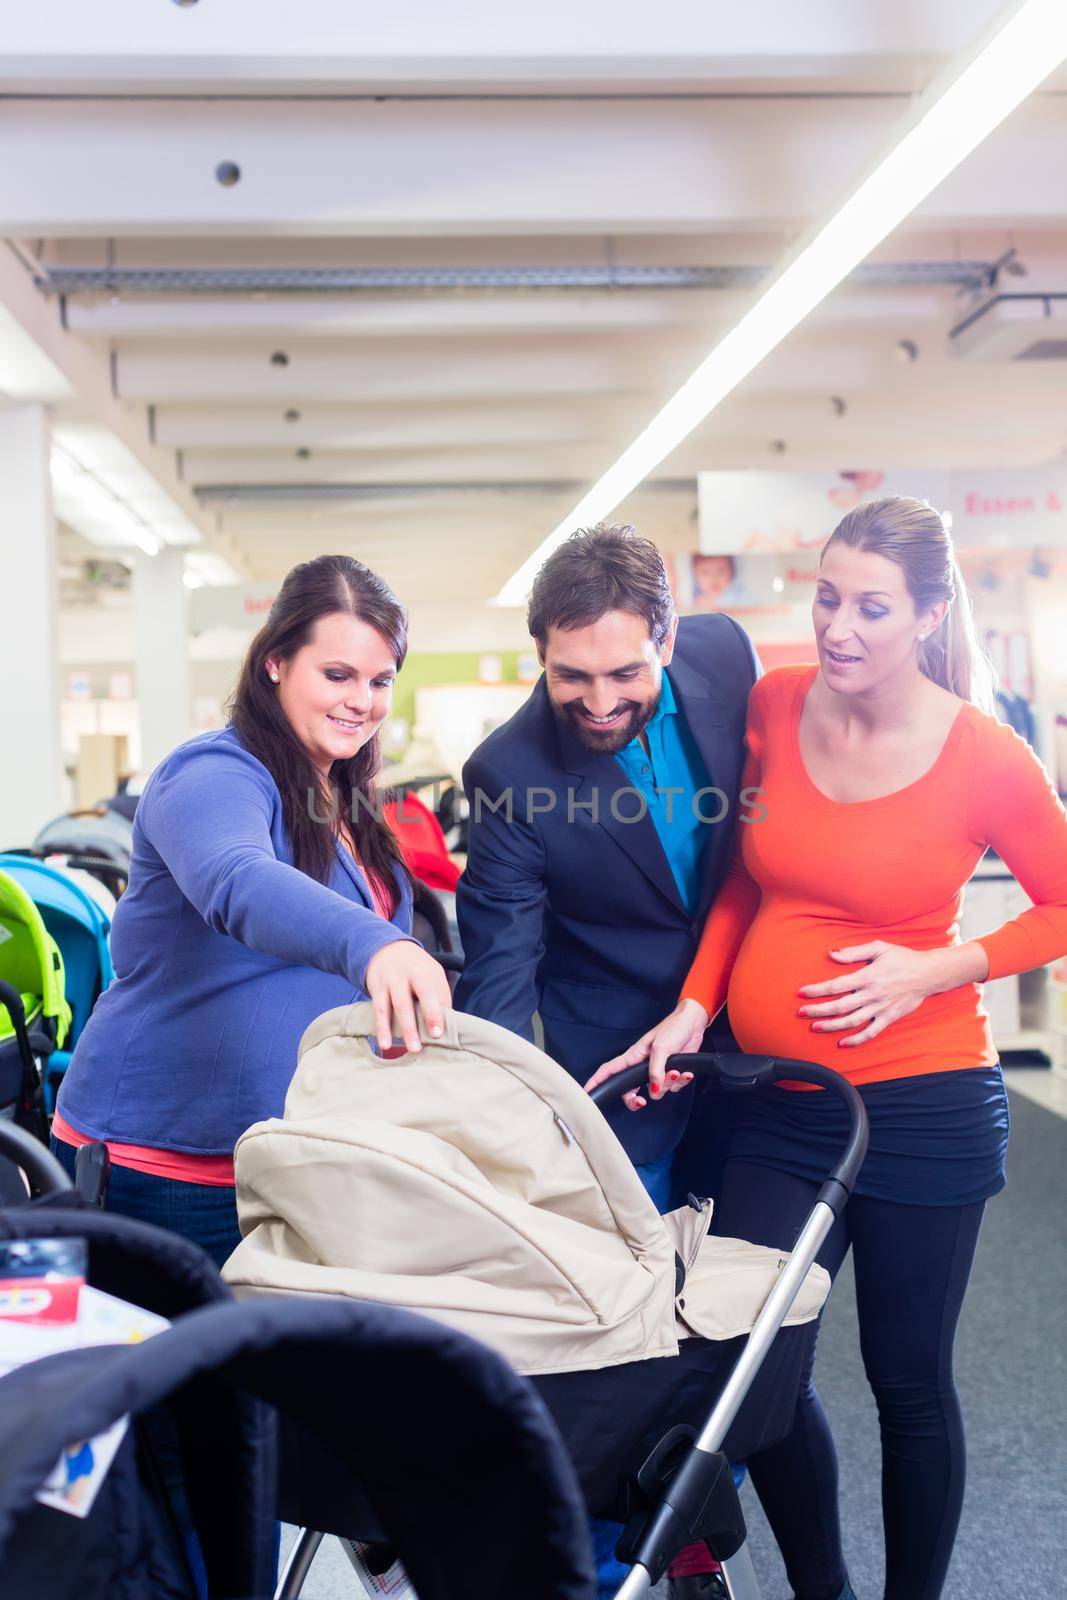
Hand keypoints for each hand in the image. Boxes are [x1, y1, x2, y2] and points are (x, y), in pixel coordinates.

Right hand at [365, 941, 451, 1053]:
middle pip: (408, 1002)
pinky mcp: (376, 988)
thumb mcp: (432, 974)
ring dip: (395, 1030)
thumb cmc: (417, 967)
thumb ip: (440, 996)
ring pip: (393, 1007)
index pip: (430, 994)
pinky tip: (384, 1043)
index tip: (438, 1033)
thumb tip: (449, 1023)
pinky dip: (381, 1028)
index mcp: (425, 972)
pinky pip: (378, 1010)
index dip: (434, 1014)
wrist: (389, 947)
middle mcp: (406, 976)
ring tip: (400, 1049)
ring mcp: (390, 981)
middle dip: (412, 1026)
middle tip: (418, 1048)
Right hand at [583, 998, 708, 1110]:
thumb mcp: (662, 1048)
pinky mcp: (671, 1073)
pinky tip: (685, 1071)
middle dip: (636, 1100)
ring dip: (668, 1084)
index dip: (597, 1080)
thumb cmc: (673, 1028)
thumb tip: (652, 1090)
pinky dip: (680, 1081)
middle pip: (630, 1091)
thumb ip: (655, 1070)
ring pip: (656, 1091)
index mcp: (634, 1056)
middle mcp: (642, 1066)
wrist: (693, 1024)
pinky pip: (673, 1087)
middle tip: (642, 1102)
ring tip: (676, 1070)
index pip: (610, 1070)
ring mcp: (657, 1071)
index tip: (587, 1092)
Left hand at [797, 940, 986, 1046]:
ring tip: (816, 1027)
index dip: (816, 990)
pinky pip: (871, 1032)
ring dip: (832, 1026)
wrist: (929, 973)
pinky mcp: (889, 1018)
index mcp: (867, 977)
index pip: (835, 985)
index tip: (801, 993)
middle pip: (839, 1006)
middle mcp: (872, 995)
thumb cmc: (902, 958)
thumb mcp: (879, 948)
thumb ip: (854, 952)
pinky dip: (856, 1039)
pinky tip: (843, 1043)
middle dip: (818, 1010)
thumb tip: (832, 954)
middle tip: (802, 1013)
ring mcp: (880, 1008)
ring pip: (852, 1021)